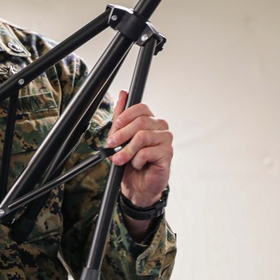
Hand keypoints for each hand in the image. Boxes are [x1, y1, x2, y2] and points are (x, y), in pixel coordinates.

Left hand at [105, 90, 172, 209]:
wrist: (137, 185)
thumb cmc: (130, 161)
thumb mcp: (120, 137)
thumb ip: (121, 117)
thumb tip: (123, 94)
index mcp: (150, 120)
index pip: (141, 108)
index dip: (126, 115)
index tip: (115, 126)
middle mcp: (161, 127)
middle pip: (141, 122)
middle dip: (121, 135)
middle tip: (112, 145)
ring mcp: (166, 140)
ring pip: (142, 137)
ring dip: (127, 150)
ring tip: (122, 160)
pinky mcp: (167, 154)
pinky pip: (146, 152)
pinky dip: (136, 160)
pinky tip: (138, 164)